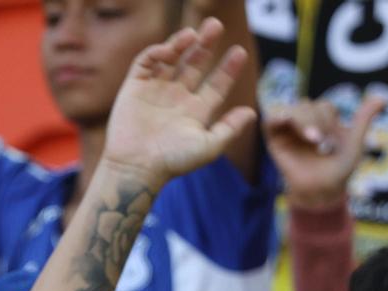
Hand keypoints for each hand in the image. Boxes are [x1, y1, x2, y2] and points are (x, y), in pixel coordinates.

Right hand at [99, 19, 257, 185]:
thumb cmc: (172, 163)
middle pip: (195, 64)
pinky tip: (168, 49)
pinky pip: (146, 63)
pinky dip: (156, 52)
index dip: (228, 68)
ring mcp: (155, 91)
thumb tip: (253, 112)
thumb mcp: (208, 147)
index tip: (239, 52)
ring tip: (192, 34)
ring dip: (181, 43)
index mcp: (195, 111)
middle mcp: (176, 98)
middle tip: (215, 25)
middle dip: (206, 45)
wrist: (136, 168)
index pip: (216, 84)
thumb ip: (230, 129)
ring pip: (172, 59)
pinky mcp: (134, 88)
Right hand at [264, 94, 383, 209]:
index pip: (323, 106)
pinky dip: (279, 117)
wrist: (319, 193)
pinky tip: (286, 122)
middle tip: (321, 141)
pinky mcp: (274, 139)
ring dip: (303, 121)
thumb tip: (382, 98)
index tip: (331, 141)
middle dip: (316, 120)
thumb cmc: (338, 172)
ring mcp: (288, 130)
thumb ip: (364, 120)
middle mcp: (305, 123)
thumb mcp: (355, 144)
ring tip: (312, 140)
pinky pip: (271, 119)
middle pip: (307, 104)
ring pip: (292, 110)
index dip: (329, 119)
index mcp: (323, 122)